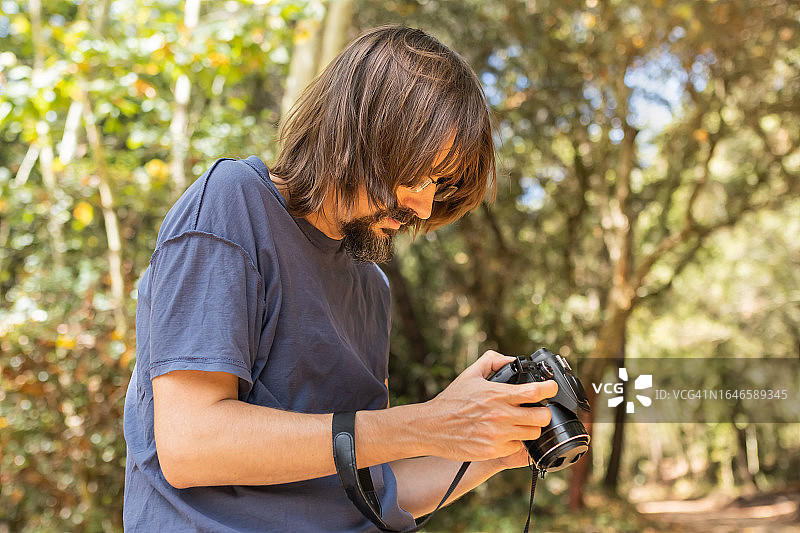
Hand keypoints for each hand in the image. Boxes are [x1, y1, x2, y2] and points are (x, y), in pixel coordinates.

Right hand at [421, 350, 557, 461]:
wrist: (431, 426)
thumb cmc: (451, 401)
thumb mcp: (469, 374)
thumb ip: (492, 361)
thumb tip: (511, 360)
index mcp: (498, 395)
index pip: (535, 392)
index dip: (549, 389)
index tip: (551, 388)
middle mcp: (501, 415)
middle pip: (541, 417)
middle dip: (542, 413)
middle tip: (535, 411)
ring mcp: (498, 435)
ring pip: (532, 433)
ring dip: (528, 428)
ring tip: (517, 424)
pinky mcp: (493, 451)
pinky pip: (516, 447)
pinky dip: (513, 442)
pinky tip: (502, 436)